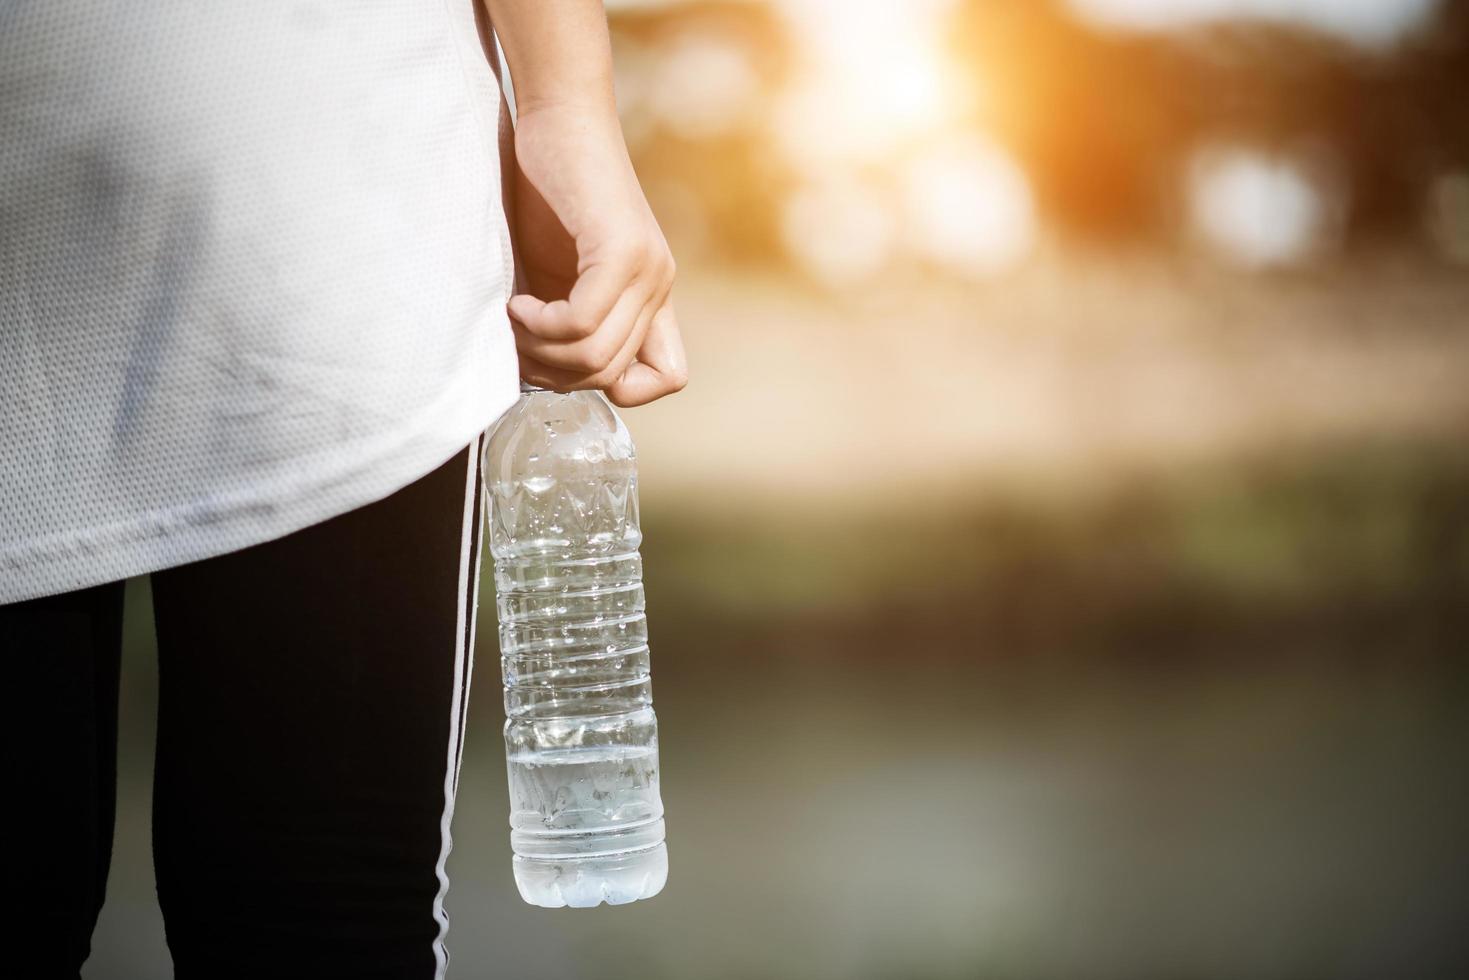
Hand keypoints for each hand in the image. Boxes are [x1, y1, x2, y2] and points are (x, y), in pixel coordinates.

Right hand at [507, 105, 686, 406]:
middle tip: (517, 340)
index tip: (562, 360)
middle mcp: (659, 286)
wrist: (556, 115)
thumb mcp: (556, 271)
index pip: (669, 376)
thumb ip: (563, 320)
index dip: (614, 386)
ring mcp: (647, 269)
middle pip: (611, 376)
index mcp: (651, 295)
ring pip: (596, 358)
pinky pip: (581, 321)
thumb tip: (538, 375)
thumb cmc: (544, 189)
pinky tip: (518, 301)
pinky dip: (540, 325)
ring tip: (513, 318)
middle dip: (554, 373)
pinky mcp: (622, 250)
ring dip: (542, 352)